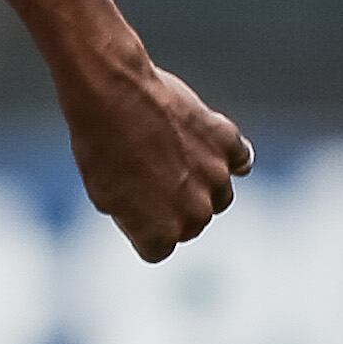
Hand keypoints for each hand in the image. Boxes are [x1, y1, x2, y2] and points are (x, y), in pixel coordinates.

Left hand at [63, 57, 250, 261]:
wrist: (113, 96)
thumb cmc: (100, 147)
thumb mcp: (104, 195)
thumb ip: (138, 216)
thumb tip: (155, 217)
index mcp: (161, 234)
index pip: (160, 247)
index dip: (143, 227)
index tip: (130, 205)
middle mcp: (196, 213)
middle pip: (192, 223)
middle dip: (174, 207)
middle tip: (148, 177)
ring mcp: (217, 177)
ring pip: (219, 196)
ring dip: (202, 184)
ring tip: (172, 158)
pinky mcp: (228, 143)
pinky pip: (242, 159)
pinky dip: (230, 156)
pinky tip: (213, 148)